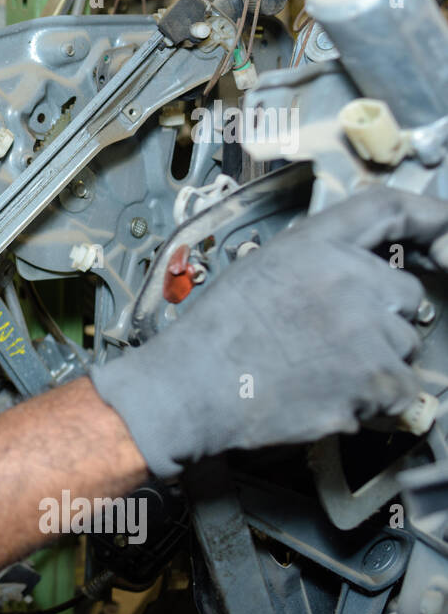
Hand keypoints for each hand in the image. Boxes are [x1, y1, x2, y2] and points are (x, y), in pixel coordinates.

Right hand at [89, 185, 447, 478]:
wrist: (191, 387)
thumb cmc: (213, 335)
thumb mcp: (259, 270)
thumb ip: (315, 263)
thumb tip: (361, 275)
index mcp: (316, 247)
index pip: (388, 210)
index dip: (429, 217)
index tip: (444, 228)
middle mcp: (351, 282)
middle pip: (407, 298)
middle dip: (384, 320)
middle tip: (337, 342)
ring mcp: (368, 334)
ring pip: (405, 349)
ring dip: (378, 364)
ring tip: (322, 376)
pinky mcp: (374, 383)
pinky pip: (402, 394)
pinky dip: (376, 403)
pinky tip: (329, 398)